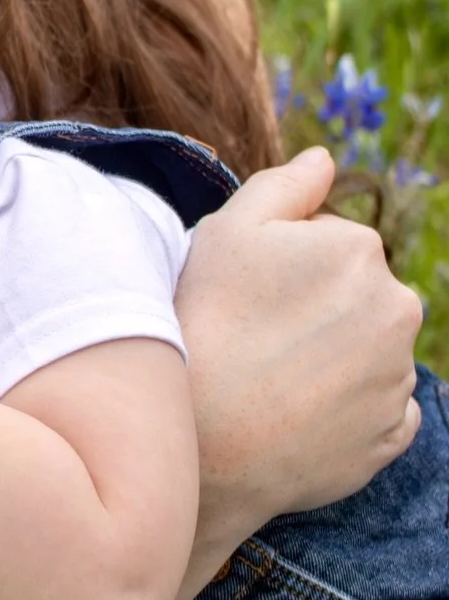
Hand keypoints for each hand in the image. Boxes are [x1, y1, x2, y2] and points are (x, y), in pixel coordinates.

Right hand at [175, 148, 421, 533]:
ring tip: (269, 375)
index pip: (331, 243)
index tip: (248, 292)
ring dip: (331, 357)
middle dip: (317, 308)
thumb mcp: (227, 231)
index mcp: (360, 250)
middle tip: (256, 333)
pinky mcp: (390, 436)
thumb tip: (325, 160)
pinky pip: (376, 410)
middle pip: (356, 296)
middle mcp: (398, 310)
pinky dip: (344, 409)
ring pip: (367, 351)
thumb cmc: (205, 322)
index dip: (283, 265)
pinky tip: (294, 410)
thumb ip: (285, 185)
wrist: (202, 439)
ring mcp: (398, 378)